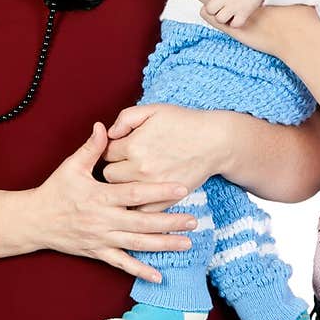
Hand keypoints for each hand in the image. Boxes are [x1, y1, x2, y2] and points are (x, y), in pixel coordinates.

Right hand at [25, 122, 196, 282]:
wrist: (34, 221)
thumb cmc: (54, 191)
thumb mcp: (71, 167)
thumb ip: (91, 148)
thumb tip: (103, 127)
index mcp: (99, 196)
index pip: (135, 194)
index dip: (159, 191)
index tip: (181, 188)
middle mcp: (103, 220)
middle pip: (142, 222)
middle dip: (170, 222)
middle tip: (194, 220)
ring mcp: (101, 239)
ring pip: (137, 244)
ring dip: (163, 245)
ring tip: (186, 244)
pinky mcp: (97, 252)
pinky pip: (121, 264)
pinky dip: (139, 271)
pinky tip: (158, 276)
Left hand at [103, 103, 227, 201]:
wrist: (215, 142)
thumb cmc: (184, 123)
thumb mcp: (153, 110)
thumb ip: (126, 118)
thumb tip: (109, 133)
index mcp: (133, 145)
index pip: (105, 152)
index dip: (111, 149)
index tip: (119, 148)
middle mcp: (139, 168)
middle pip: (109, 174)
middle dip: (114, 168)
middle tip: (124, 164)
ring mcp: (152, 187)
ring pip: (121, 193)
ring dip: (123, 187)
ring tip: (131, 178)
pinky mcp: (165, 200)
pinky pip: (139, 209)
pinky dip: (138, 203)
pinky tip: (141, 195)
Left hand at [195, 0, 264, 27]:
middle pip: (209, 9)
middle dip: (212, 8)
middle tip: (219, 5)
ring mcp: (234, 5)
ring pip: (219, 19)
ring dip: (222, 17)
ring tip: (228, 13)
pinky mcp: (244, 13)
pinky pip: (235, 24)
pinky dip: (236, 22)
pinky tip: (238, 17)